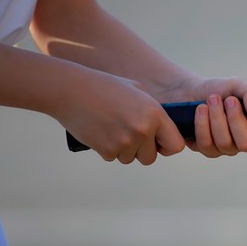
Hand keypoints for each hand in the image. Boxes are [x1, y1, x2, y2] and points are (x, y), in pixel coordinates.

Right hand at [59, 72, 185, 164]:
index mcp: (155, 114)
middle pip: (150, 157)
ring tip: (111, 127)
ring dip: (123, 149)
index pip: (175, 145)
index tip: (158, 143)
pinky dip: (107, 148)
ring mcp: (125, 141)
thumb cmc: (104, 87)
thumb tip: (164, 131)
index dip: (166, 146)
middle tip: (128, 134)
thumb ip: (154, 112)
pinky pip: (113, 157)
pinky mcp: (107, 149)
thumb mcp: (137, 91)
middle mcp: (143, 130)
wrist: (70, 90)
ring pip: (130, 158)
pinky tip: (100, 130)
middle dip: (141, 150)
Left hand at [169, 77, 246, 156]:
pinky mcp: (207, 149)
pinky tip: (201, 109)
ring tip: (213, 99)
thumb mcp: (241, 85)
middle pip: (246, 145)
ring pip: (225, 143)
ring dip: (217, 117)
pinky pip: (206, 144)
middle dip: (235, 119)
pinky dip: (203, 123)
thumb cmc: (223, 90)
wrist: (194, 90)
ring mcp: (227, 148)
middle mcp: (246, 142)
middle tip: (229, 100)